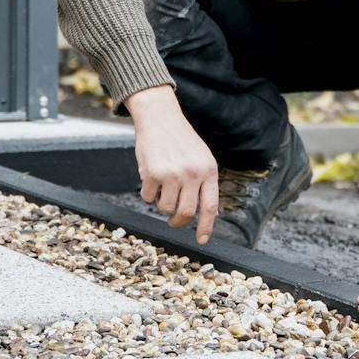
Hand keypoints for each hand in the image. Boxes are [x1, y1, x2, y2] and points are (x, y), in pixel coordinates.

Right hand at [126, 85, 219, 242]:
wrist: (160, 118)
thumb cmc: (181, 140)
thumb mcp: (202, 157)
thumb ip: (205, 182)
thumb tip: (209, 213)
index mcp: (208, 170)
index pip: (210, 206)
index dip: (206, 227)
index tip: (202, 240)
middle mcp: (192, 173)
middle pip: (186, 212)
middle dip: (178, 222)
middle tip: (173, 221)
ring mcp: (172, 174)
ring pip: (166, 208)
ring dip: (162, 204)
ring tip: (162, 188)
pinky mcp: (152, 173)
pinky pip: (148, 198)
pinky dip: (148, 193)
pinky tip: (150, 177)